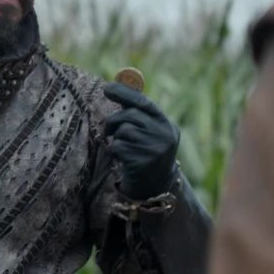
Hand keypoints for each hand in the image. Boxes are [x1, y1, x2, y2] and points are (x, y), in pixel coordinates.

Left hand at [104, 82, 179, 199]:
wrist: (154, 187)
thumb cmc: (145, 153)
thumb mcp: (148, 132)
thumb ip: (136, 113)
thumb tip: (115, 87)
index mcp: (166, 124)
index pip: (144, 103)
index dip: (124, 93)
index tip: (106, 88)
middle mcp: (164, 135)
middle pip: (130, 115)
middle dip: (114, 121)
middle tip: (109, 129)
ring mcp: (155, 149)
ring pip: (123, 131)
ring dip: (116, 138)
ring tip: (122, 148)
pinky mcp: (143, 162)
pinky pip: (119, 147)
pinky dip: (115, 151)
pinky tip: (123, 159)